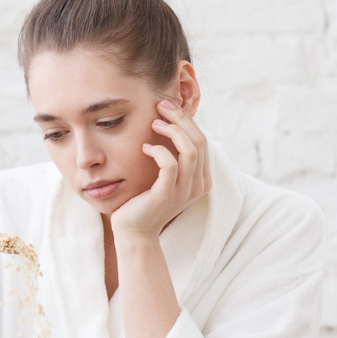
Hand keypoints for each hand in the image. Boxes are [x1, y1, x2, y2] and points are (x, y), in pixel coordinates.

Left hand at [110, 99, 212, 239]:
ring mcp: (185, 191)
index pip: (202, 141)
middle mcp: (198, 185)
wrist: (134, 231)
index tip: (167, 107)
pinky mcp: (166, 195)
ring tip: (154, 123)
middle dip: (181, 118)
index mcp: (202, 179)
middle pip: (199, 141)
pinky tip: (144, 147)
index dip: (187, 120)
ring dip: (172, 130)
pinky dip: (158, 150)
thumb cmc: (145, 200)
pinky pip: (170, 165)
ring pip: (190, 150)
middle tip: (161, 106)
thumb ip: (174, 157)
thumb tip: (170, 124)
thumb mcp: (165, 177)